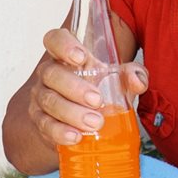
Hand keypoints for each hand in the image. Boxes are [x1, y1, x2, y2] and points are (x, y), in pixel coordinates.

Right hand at [28, 28, 148, 146]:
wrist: (75, 119)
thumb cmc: (97, 90)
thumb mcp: (118, 80)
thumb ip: (132, 75)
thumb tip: (137, 81)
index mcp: (66, 56)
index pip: (55, 40)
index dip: (64, 45)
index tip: (81, 58)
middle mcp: (50, 74)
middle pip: (52, 74)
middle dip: (75, 87)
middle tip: (97, 100)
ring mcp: (42, 97)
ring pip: (49, 101)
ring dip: (72, 112)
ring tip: (94, 122)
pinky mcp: (40, 121)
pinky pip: (45, 125)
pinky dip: (60, 132)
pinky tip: (75, 137)